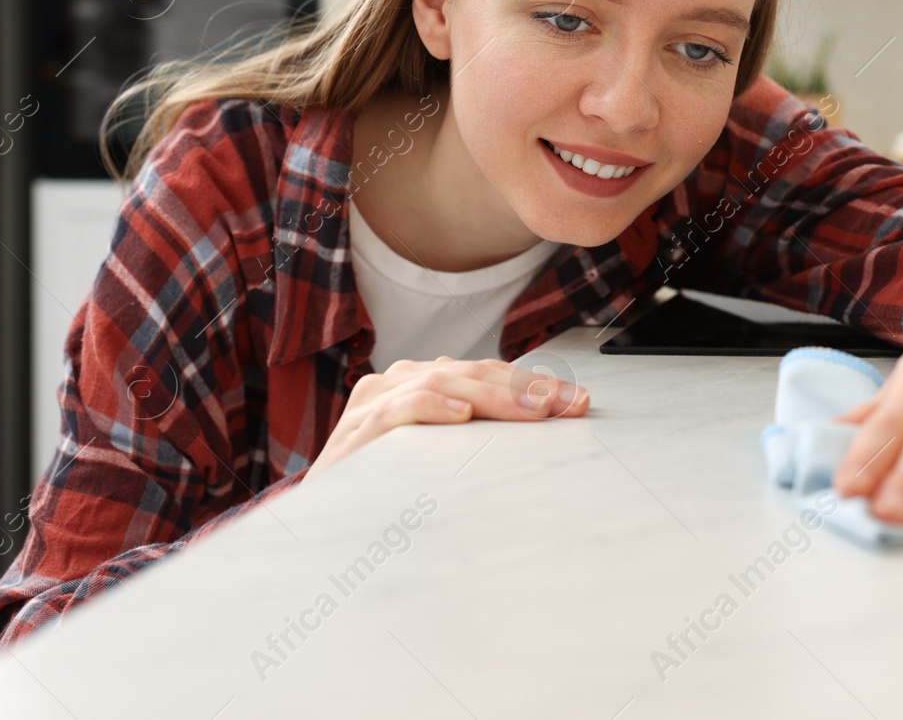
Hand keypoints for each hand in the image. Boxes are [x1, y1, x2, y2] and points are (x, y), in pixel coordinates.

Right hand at [308, 356, 587, 475]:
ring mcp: (370, 405)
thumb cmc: (388, 492)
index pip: (487, 373)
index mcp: (419, 383)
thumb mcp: (442, 460)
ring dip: (492, 394)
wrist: (322, 530)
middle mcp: (394, 384)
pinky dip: (429, 408)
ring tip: (531, 409)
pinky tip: (459, 415)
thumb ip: (479, 439)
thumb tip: (546, 426)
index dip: (535, 384)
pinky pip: (394, 412)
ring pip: (438, 381)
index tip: (580, 402)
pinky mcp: (351, 436)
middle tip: (569, 405)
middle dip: (527, 388)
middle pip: (470, 373)